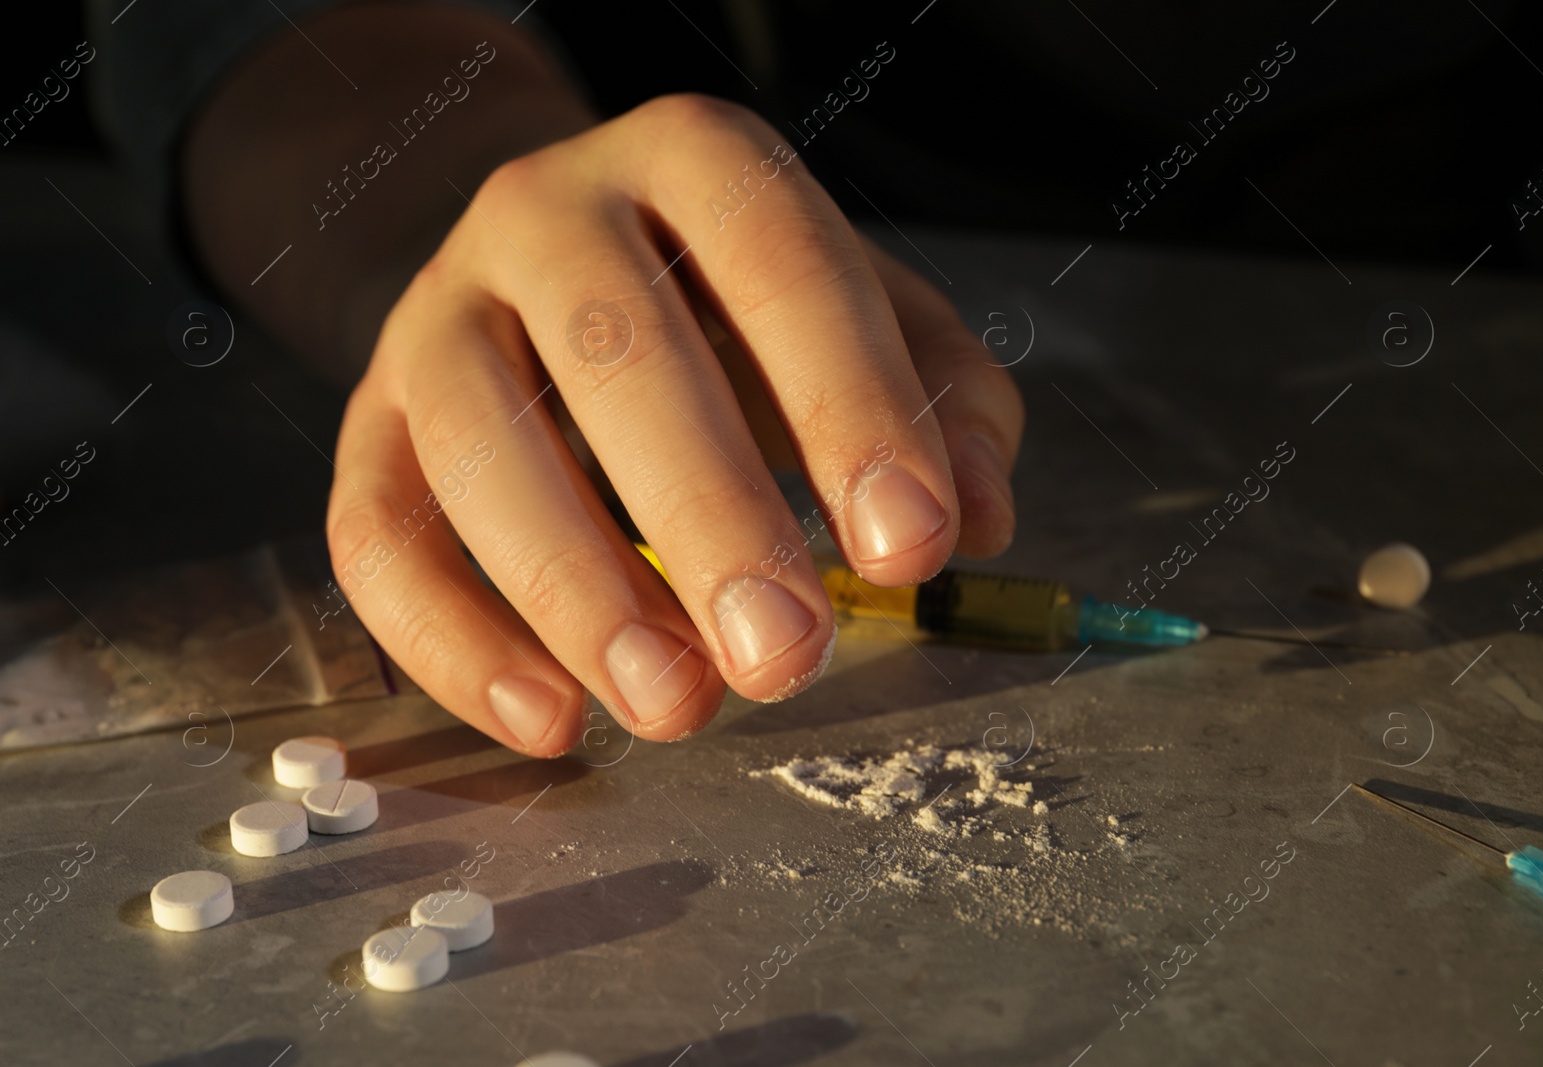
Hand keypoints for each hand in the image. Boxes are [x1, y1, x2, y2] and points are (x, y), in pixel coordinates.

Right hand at [326, 93, 1022, 755]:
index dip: (851, 405)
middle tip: (786, 657)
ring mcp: (438, 311)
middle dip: (710, 517)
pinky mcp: (367, 418)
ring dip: (575, 591)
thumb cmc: (732, 305)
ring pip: (476, 443)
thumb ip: (944, 400)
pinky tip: (550, 721)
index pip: (780, 265)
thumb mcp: (865, 317)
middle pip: (615, 351)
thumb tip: (979, 519)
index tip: (911, 547)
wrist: (549, 267)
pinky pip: (374, 532)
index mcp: (694, 163)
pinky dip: (451, 641)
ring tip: (675, 710)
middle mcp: (547, 212)